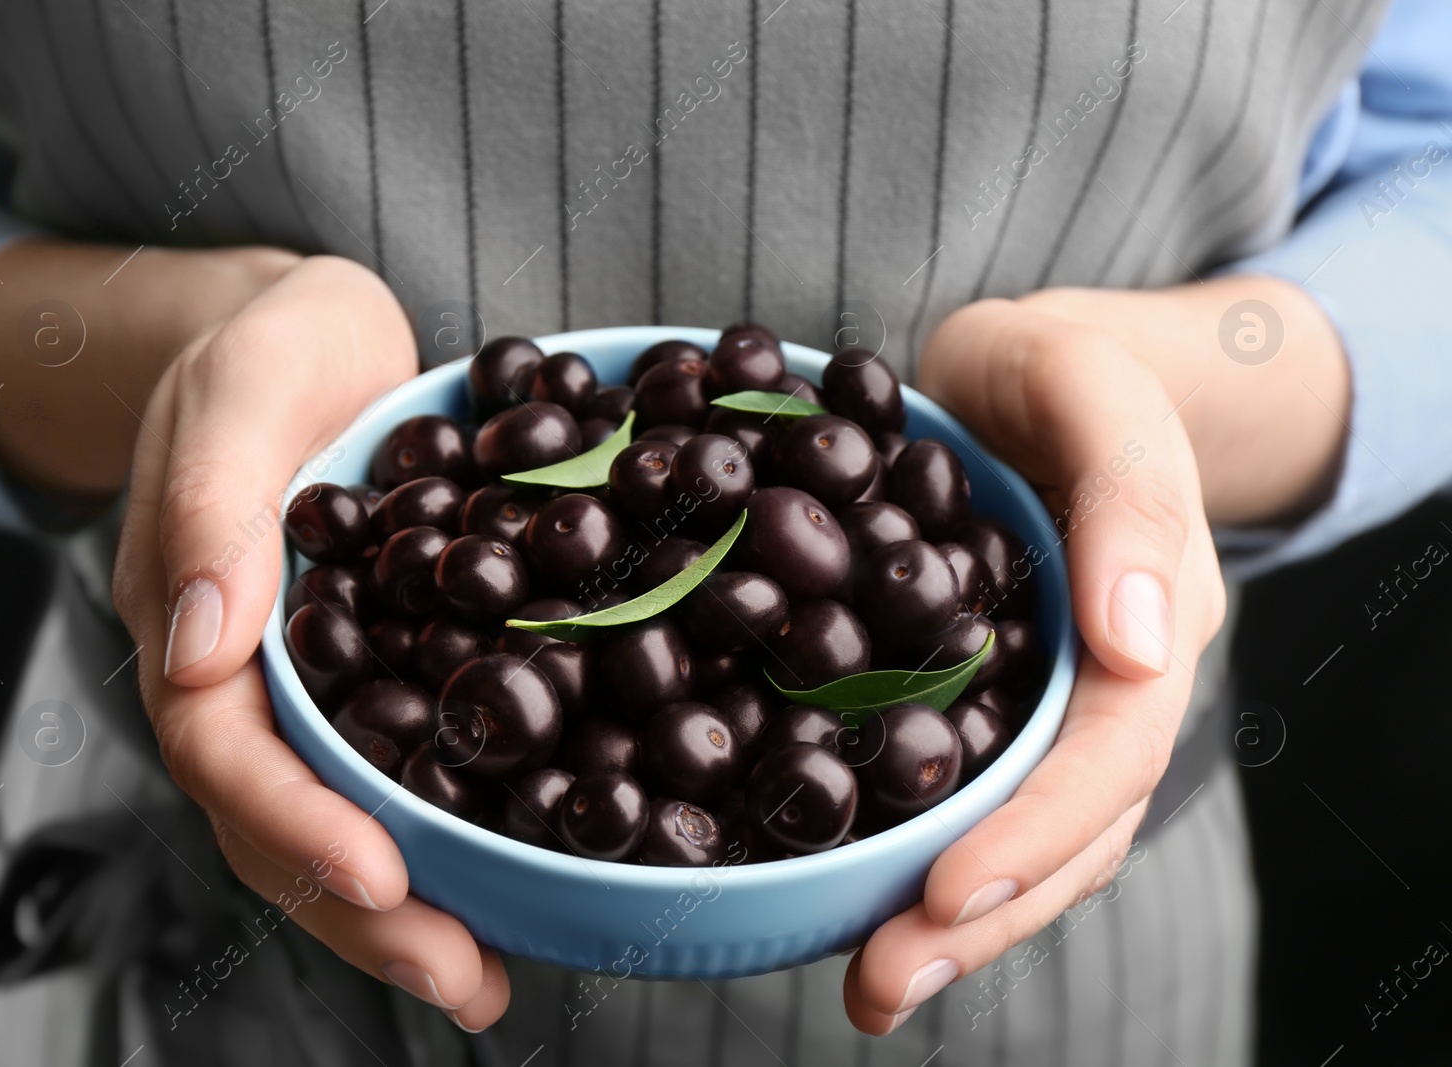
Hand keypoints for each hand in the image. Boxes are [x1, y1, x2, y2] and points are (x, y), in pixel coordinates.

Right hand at [110, 256, 508, 1030]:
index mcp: (196, 625)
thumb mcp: (239, 389)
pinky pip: (407, 772)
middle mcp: (252, 681)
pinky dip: (455, 835)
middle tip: (463, 980)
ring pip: (347, 821)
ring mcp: (317, 689)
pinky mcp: (384, 676)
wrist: (309, 338)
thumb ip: (211, 500)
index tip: (380, 875)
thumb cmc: (266, 349)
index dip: (297, 823)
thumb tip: (198, 639)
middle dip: (368, 914)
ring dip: (413, 910)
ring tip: (491, 977)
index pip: (228, 752)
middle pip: (287, 823)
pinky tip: (520, 878)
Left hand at [843, 276, 1347, 1033]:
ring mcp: (1046, 706)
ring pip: (1020, 839)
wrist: (1025, 373)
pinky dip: (915, 860)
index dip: (1035, 834)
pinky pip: (964, 800)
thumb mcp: (1091, 386)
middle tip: (880, 985)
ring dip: (949, 924)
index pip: (1109, 755)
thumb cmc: (1061, 369)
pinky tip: (845, 903)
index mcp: (1155, 622)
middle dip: (981, 919)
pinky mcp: (981, 707)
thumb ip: (1130, 496)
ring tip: (866, 986)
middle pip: (1066, 830)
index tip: (946, 894)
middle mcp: (1108, 687)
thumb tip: (1146, 641)